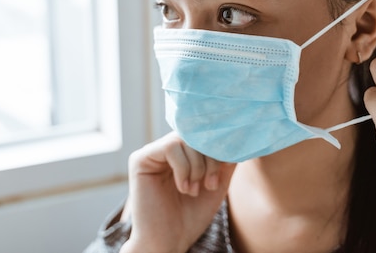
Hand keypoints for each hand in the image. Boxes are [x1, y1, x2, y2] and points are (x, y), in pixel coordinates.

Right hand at [120, 132, 235, 252]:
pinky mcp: (140, 159)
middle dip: (209, 159)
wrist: (169, 241)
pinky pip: (170, 147)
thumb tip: (235, 138)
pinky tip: (182, 187)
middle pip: (195, 135)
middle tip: (209, 185)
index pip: (203, 135)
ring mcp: (152, 153)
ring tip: (193, 190)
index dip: (216, 150)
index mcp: (182, 153)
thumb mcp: (217, 183)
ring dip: (196, 166)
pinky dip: (183, 168)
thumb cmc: (191, 216)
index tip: (219, 176)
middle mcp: (166, 150)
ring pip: (184, 139)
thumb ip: (224, 160)